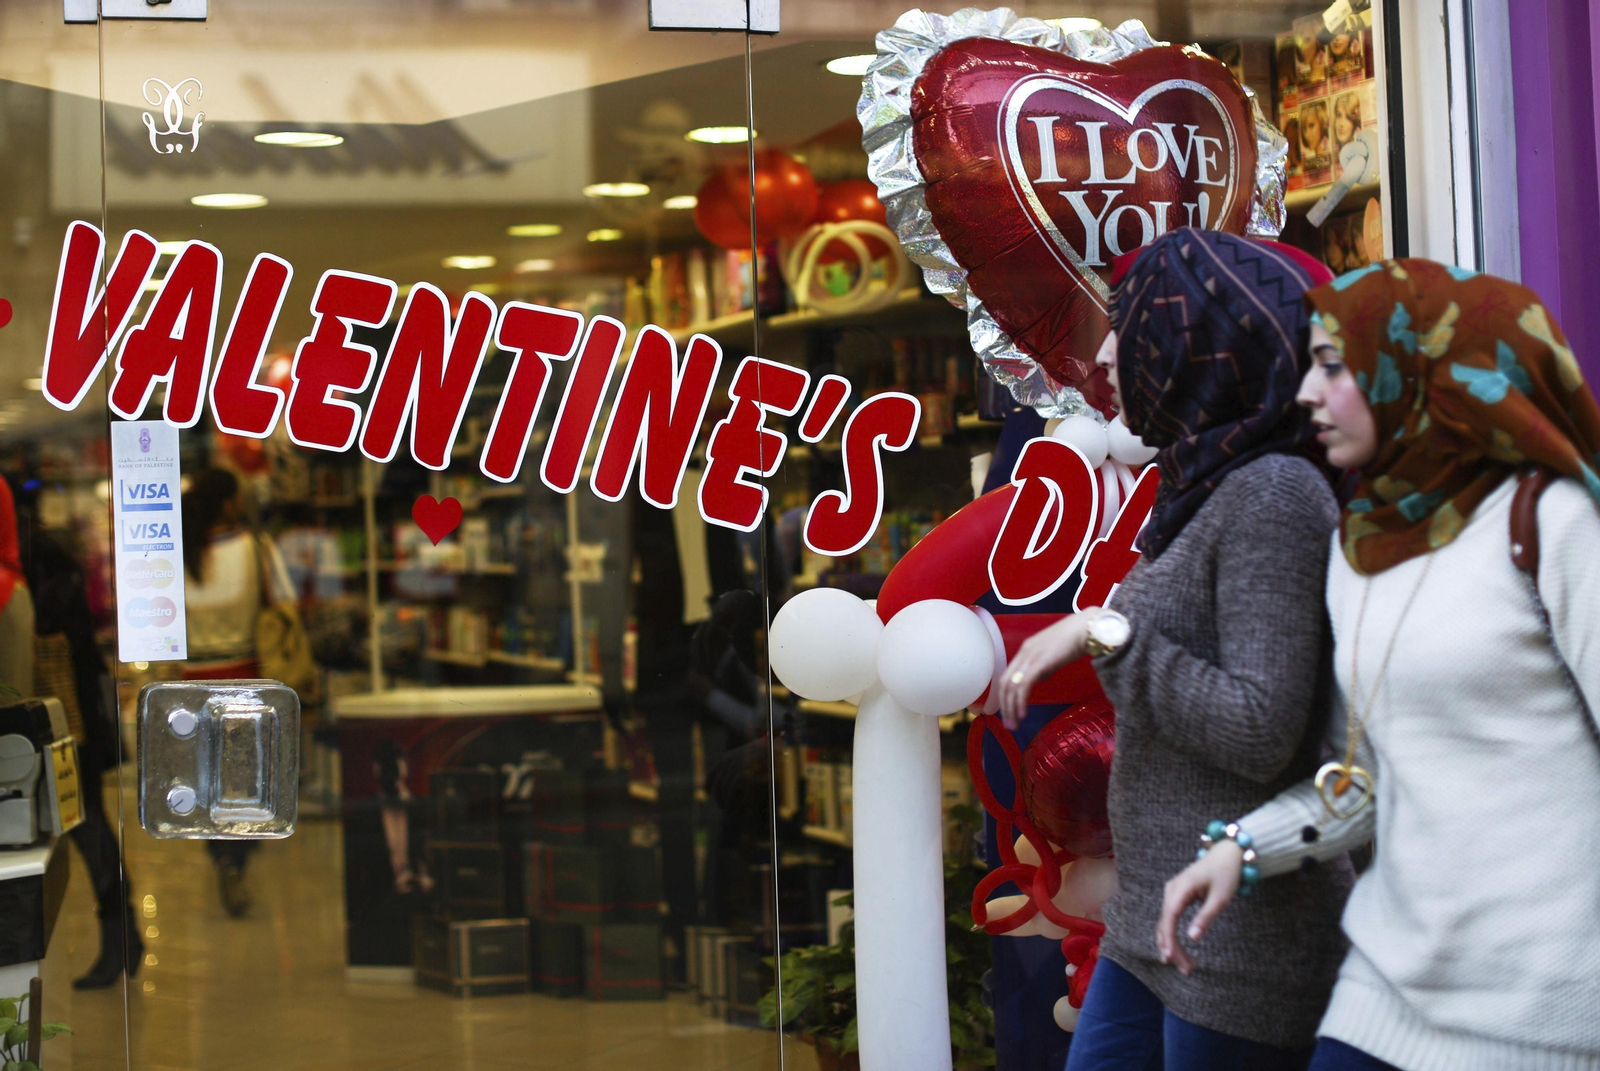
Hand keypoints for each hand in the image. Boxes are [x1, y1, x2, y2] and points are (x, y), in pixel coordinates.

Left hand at [996, 611, 1096, 728]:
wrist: (1088, 628)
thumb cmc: (1077, 639)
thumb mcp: (1054, 654)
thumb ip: (1044, 666)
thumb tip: (1038, 679)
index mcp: (1026, 649)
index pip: (1007, 675)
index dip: (1005, 695)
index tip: (1009, 712)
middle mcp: (1024, 652)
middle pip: (1005, 683)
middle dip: (1005, 706)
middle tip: (1009, 725)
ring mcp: (1030, 656)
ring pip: (1011, 686)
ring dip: (1011, 708)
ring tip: (1015, 725)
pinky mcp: (1039, 663)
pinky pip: (1023, 685)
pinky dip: (1020, 702)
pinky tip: (1022, 714)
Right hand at [1156, 841, 1242, 975]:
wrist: (1226, 853)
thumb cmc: (1226, 873)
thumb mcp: (1221, 897)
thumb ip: (1206, 917)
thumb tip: (1192, 938)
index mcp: (1182, 887)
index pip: (1169, 917)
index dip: (1168, 938)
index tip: (1170, 957)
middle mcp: (1172, 889)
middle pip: (1165, 923)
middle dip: (1173, 948)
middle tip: (1187, 970)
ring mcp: (1172, 892)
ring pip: (1166, 923)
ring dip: (1173, 945)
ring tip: (1185, 966)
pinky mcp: (1177, 896)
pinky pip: (1170, 919)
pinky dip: (1174, 936)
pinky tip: (1178, 951)